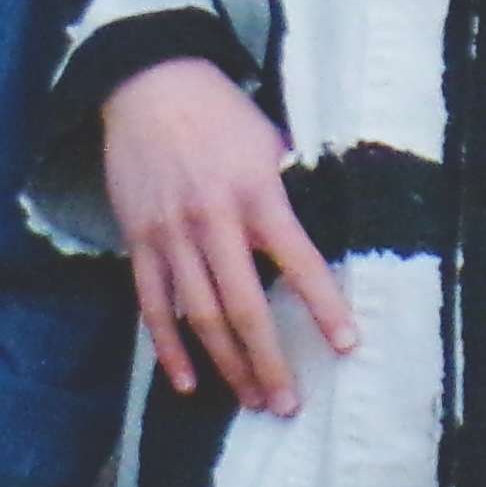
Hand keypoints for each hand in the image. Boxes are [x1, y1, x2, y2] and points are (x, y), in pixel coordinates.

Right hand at [103, 58, 359, 415]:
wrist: (148, 82)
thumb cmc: (220, 112)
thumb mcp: (269, 141)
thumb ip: (286, 192)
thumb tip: (311, 240)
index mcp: (257, 193)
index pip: (299, 260)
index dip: (324, 306)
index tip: (347, 345)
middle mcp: (213, 220)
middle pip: (244, 307)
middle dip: (269, 360)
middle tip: (288, 403)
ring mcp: (170, 235)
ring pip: (199, 316)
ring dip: (227, 364)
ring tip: (252, 400)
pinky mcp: (138, 241)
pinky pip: (152, 305)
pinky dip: (168, 348)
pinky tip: (188, 382)